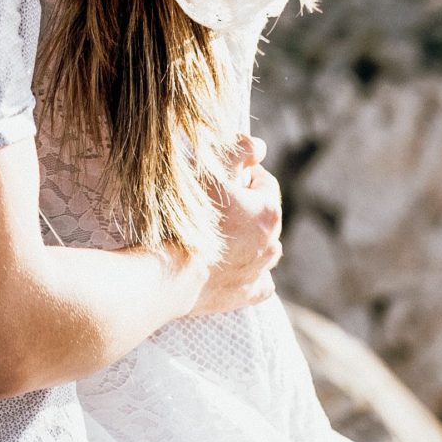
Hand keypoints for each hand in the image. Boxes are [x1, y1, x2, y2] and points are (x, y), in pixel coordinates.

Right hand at [188, 134, 284, 317]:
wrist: (169, 274)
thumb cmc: (188, 220)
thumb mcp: (211, 172)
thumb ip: (239, 151)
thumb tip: (261, 147)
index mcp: (268, 212)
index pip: (263, 181)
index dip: (242, 174)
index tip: (221, 177)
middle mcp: (272, 243)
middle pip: (263, 214)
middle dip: (245, 206)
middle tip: (215, 204)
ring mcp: (260, 271)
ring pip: (263, 247)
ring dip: (249, 238)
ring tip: (221, 234)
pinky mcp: (247, 294)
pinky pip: (259, 280)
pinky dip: (250, 272)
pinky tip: (232, 266)